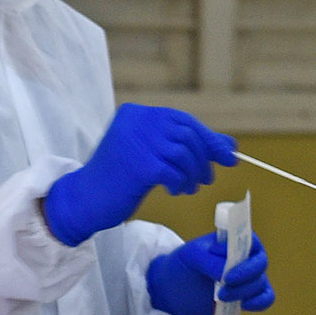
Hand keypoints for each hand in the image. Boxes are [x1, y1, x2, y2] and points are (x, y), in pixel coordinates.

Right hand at [43, 104, 237, 246]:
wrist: (85, 200)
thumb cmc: (118, 179)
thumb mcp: (150, 155)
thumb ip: (183, 146)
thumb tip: (230, 146)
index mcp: (137, 114)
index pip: (183, 120)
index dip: (208, 138)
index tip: (227, 155)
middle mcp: (137, 122)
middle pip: (188, 134)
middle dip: (205, 158)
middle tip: (207, 178)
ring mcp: (138, 142)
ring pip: (185, 154)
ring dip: (194, 174)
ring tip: (189, 187)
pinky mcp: (140, 166)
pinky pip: (176, 173)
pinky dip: (181, 183)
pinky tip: (175, 191)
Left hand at [145, 233, 273, 314]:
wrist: (175, 289)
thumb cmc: (184, 264)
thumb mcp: (192, 256)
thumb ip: (211, 262)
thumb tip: (228, 275)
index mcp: (234, 239)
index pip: (251, 242)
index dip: (243, 257)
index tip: (227, 273)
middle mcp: (246, 256)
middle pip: (259, 264)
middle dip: (245, 277)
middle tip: (225, 285)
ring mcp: (248, 276)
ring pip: (260, 283)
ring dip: (243, 292)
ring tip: (220, 297)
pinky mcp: (248, 295)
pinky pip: (265, 298)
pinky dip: (259, 302)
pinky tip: (244, 306)